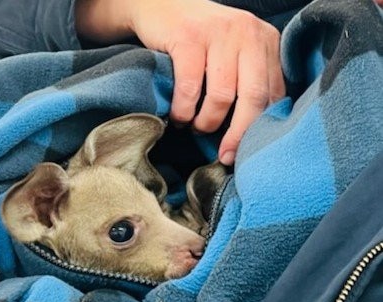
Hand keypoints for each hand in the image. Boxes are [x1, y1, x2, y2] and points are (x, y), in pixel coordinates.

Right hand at [76, 0, 285, 164]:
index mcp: (265, 40)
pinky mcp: (189, 37)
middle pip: (253, 97)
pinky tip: (178, 116)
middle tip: (225, 154)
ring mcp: (218, 33)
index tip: (243, 151)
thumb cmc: (198, 40)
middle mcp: (247, 33)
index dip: (259, 129)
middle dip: (239, 133)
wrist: (160, 6)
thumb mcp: (233, 52)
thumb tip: (254, 132)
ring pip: (222, 96)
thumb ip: (249, 80)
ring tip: (194, 126)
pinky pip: (190, 87)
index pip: (273, 93)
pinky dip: (183, 110)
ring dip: (206, 121)